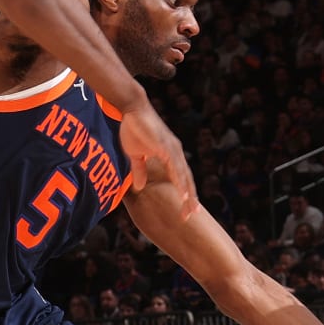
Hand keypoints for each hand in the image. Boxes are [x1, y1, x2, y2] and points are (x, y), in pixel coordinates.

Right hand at [120, 102, 197, 217]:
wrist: (132, 109)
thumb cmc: (135, 129)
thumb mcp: (135, 155)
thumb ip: (139, 170)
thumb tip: (138, 187)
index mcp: (171, 156)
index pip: (181, 179)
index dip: (185, 195)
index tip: (186, 211)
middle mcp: (176, 153)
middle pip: (187, 180)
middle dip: (190, 199)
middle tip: (192, 215)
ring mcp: (173, 149)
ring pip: (184, 176)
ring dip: (188, 193)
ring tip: (190, 208)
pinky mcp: (166, 147)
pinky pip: (175, 167)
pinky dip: (180, 181)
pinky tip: (183, 192)